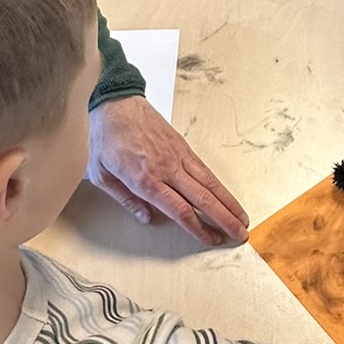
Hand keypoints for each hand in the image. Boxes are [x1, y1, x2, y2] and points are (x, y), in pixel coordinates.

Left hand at [87, 97, 248, 245]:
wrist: (116, 103)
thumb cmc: (106, 137)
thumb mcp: (101, 175)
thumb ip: (125, 199)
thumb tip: (146, 218)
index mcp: (144, 179)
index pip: (179, 210)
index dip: (199, 229)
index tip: (212, 240)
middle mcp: (166, 168)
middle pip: (203, 199)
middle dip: (225, 220)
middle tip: (240, 235)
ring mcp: (178, 156)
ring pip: (210, 184)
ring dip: (229, 203)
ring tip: (242, 219)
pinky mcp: (183, 147)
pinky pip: (205, 170)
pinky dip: (220, 186)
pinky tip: (227, 196)